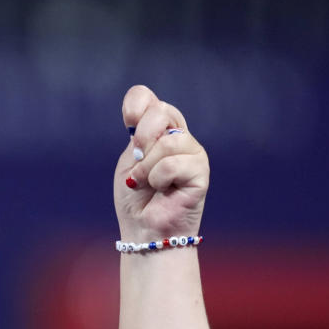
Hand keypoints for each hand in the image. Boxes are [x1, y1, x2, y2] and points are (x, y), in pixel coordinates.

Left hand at [114, 85, 208, 241]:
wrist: (144, 230)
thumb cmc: (136, 199)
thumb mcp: (130, 161)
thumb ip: (138, 135)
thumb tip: (145, 113)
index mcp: (159, 131)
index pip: (148, 99)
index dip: (136, 104)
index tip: (128, 122)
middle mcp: (179, 137)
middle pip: (160, 111)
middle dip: (141, 138)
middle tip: (137, 160)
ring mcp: (193, 153)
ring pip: (168, 142)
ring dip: (147, 167)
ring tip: (147, 183)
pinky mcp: (201, 171)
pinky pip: (172, 164)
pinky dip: (157, 179)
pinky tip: (163, 190)